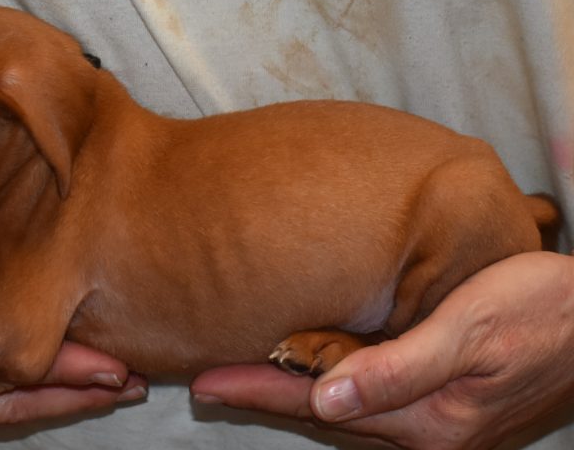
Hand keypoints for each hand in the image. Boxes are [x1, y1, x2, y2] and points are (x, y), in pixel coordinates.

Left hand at [191, 251, 573, 448]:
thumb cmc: (538, 312)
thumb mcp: (471, 331)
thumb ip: (400, 370)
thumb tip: (327, 401)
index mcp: (426, 421)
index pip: (319, 406)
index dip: (259, 390)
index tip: (206, 382)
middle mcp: (423, 432)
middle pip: (322, 414)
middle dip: (264, 396)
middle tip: (207, 381)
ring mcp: (432, 423)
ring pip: (341, 409)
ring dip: (291, 394)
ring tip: (242, 377)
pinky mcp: (440, 405)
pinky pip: (368, 399)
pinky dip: (329, 387)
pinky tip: (309, 373)